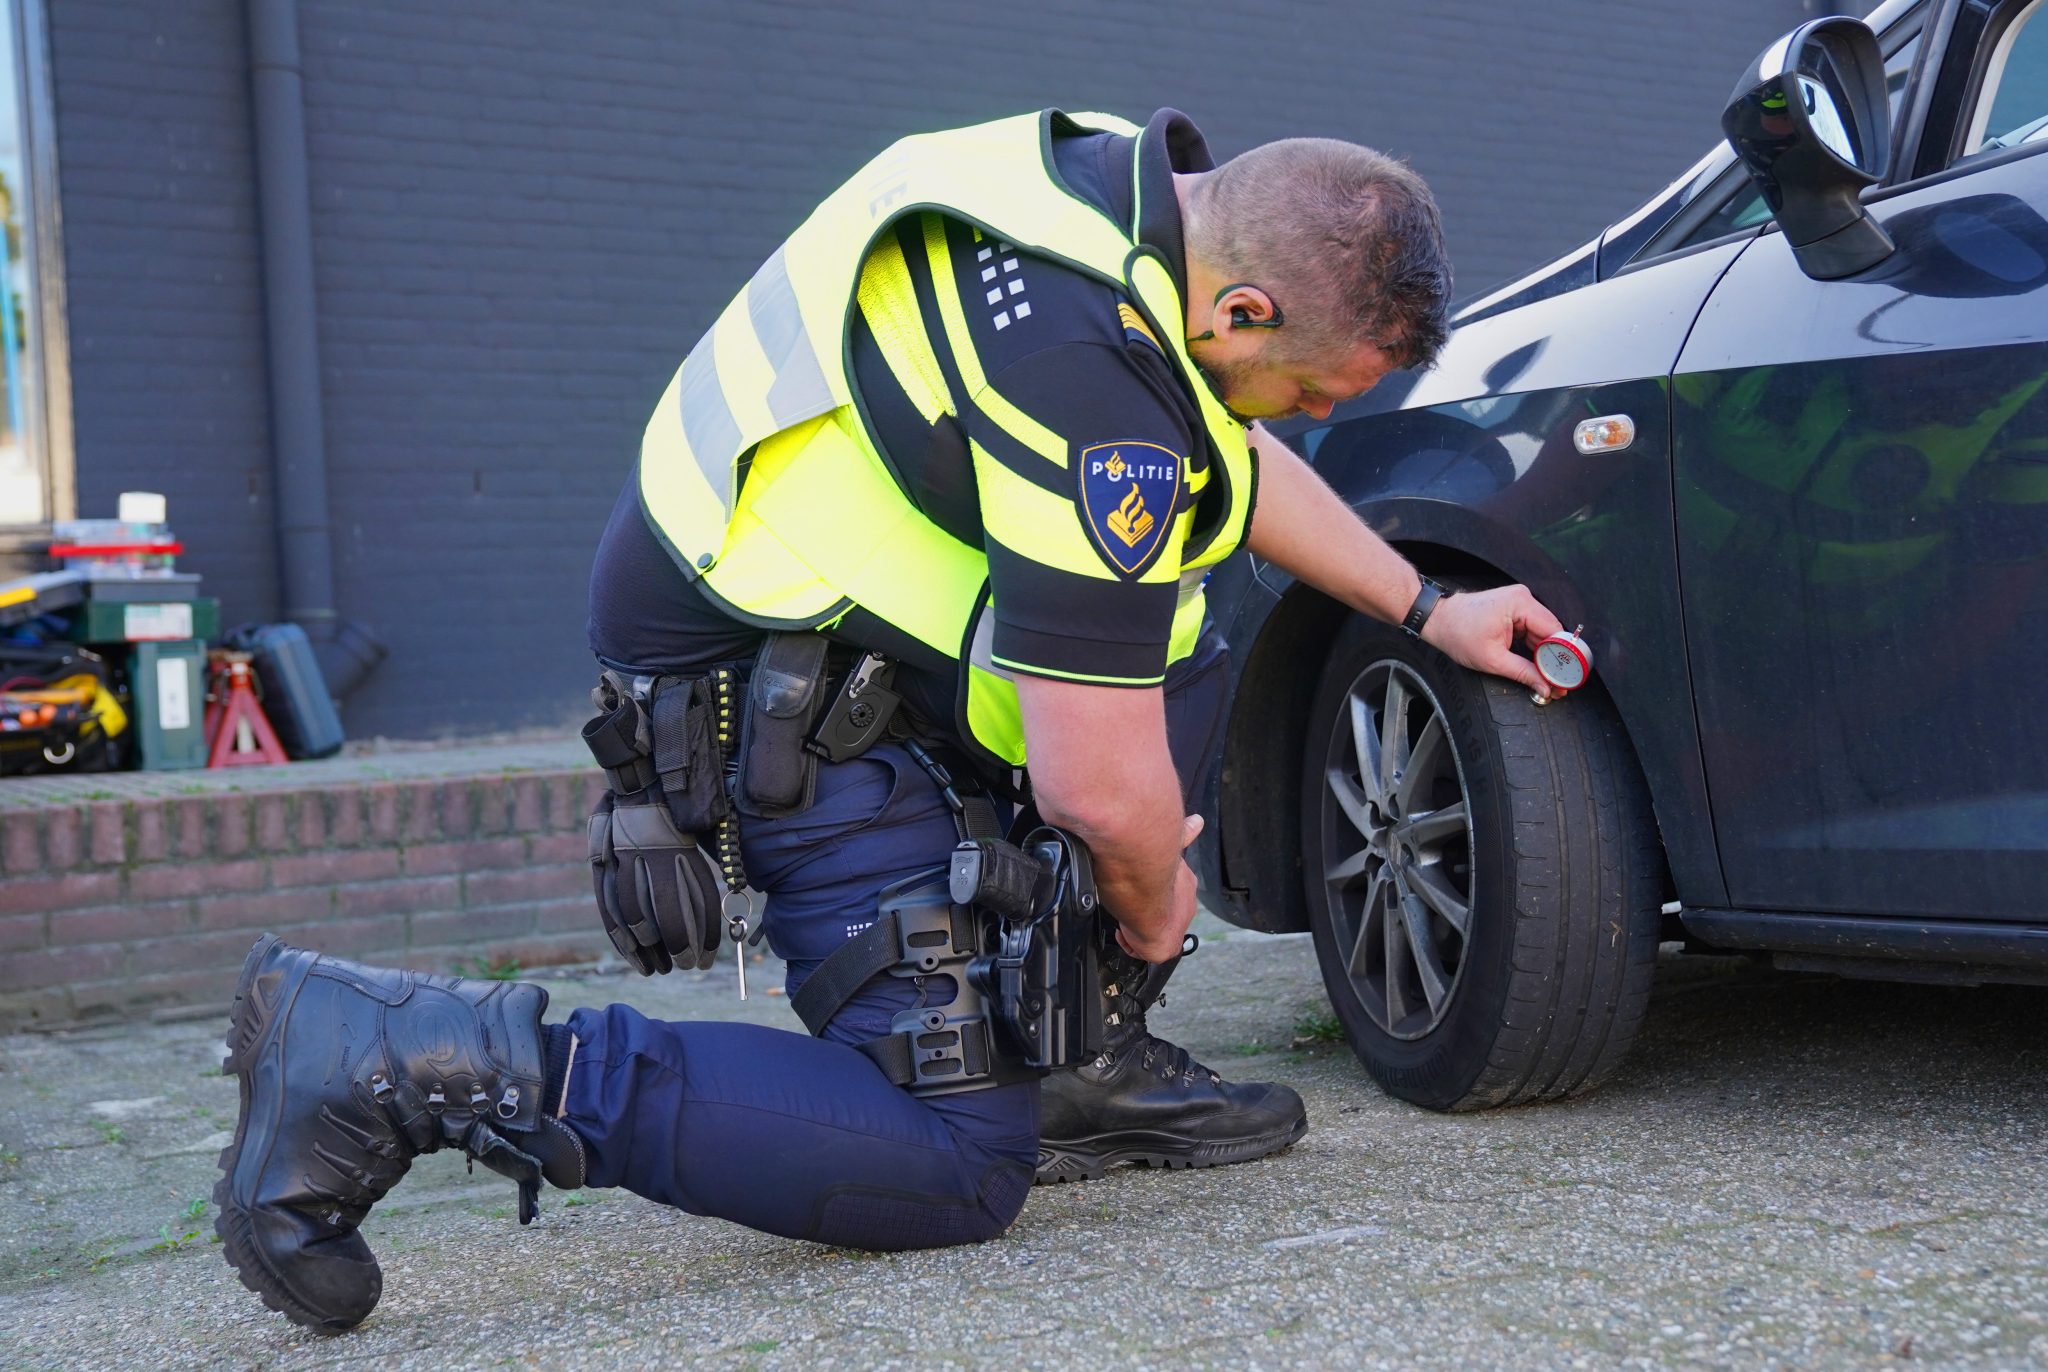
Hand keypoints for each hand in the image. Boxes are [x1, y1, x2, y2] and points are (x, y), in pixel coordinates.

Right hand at [1115, 814, 1203, 962]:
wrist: (1146, 893)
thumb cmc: (1153, 866)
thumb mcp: (1171, 845)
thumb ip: (1183, 835)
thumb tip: (1199, 821)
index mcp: (1187, 884)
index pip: (1175, 891)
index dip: (1160, 892)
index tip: (1146, 889)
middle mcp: (1186, 908)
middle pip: (1166, 912)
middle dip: (1149, 910)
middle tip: (1131, 905)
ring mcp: (1176, 930)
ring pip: (1156, 931)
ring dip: (1140, 927)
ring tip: (1126, 920)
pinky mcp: (1164, 949)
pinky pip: (1145, 949)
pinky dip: (1131, 941)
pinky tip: (1123, 931)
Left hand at [1419, 584, 1565, 697]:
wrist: (1437, 619)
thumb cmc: (1457, 633)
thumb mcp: (1492, 660)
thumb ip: (1523, 673)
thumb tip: (1546, 687)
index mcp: (1521, 604)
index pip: (1554, 632)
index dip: (1564, 656)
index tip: (1568, 678)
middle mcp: (1524, 599)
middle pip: (1551, 633)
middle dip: (1555, 660)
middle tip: (1560, 686)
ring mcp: (1520, 603)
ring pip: (1543, 635)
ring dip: (1545, 657)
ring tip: (1549, 680)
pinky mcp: (1515, 611)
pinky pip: (1532, 632)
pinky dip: (1534, 649)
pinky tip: (1537, 666)